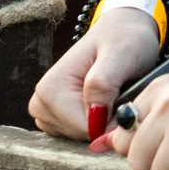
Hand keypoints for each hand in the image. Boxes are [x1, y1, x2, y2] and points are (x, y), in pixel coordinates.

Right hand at [32, 6, 161, 139]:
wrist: (121, 30)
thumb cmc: (123, 39)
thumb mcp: (121, 54)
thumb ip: (104, 83)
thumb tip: (94, 117)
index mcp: (50, 89)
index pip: (85, 130)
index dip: (113, 122)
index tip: (127, 100)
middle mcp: (41, 102)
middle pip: (81, 137)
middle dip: (107, 121)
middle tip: (121, 92)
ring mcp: (46, 112)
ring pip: (82, 138)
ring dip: (103, 122)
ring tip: (113, 93)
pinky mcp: (55, 118)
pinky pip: (80, 136)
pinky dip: (97, 124)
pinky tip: (105, 102)